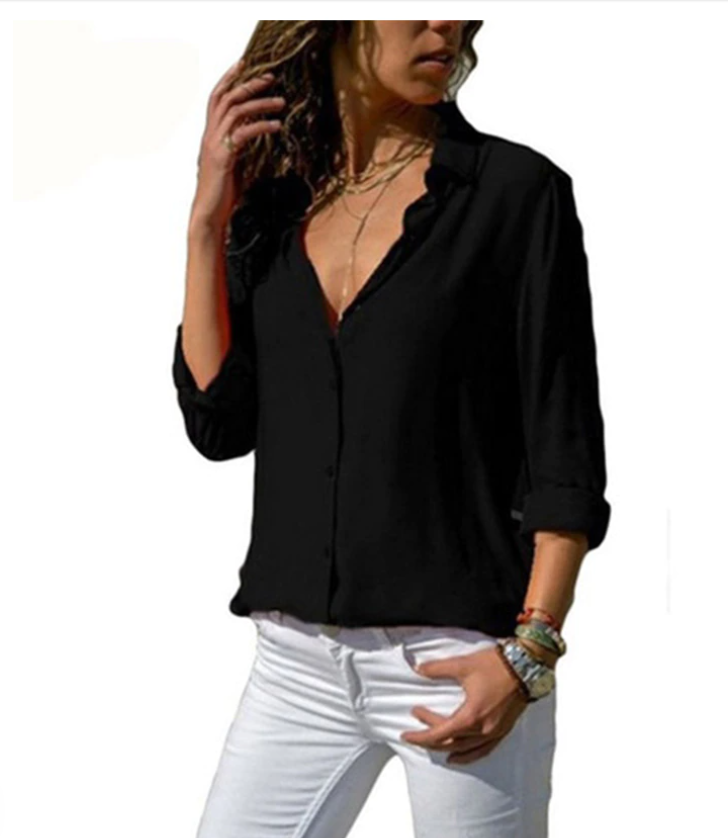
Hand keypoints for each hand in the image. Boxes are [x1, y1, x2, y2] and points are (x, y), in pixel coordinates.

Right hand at [191, 58, 286, 229]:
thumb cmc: (223, 194)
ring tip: (281, 102)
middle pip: (227, 97)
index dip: (229, 78)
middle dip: (248, 83)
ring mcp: (214, 145)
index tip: (245, 64)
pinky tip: (277, 126)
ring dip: (260, 103)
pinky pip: (243, 133)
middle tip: (271, 77)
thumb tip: (258, 136)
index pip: (217, 98)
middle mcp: (209, 135)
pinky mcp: (223, 157)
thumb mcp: (234, 165)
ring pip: (236, 111)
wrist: (209, 214)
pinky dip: (261, 126)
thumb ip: (242, 148)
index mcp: (211, 135)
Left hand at [399, 642, 528, 764]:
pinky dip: (468, 755)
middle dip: (429, 737)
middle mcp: (483, 729)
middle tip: (414, 726)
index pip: (439, 733)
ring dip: (446, 747)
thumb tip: (419, 669)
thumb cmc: (497, 665)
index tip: (406, 735)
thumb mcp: (463, 664)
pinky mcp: (504, 730)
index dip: (420, 736)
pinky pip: (483, 750)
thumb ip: (438, 669)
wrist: (527, 666)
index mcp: (471, 716)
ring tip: (432, 744)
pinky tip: (459, 755)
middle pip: (450, 741)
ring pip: (465, 749)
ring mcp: (495, 732)